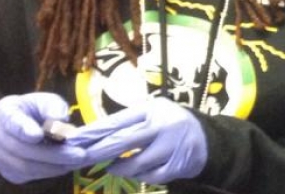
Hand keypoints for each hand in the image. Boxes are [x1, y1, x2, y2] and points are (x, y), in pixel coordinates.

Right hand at [0, 92, 90, 182]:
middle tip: (79, 154)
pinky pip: (28, 175)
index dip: (23, 130)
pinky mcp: (7, 171)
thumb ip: (53, 107)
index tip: (38, 135)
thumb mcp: (46, 101)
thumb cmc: (34, 110)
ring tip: (78, 161)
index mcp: (3, 112)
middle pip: (21, 149)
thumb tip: (60, 120)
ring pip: (25, 166)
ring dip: (54, 166)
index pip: (11, 122)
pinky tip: (67, 165)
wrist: (19, 123)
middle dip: (52, 154)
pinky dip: (50, 172)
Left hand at [70, 97, 206, 183]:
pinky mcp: (177, 165)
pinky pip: (150, 176)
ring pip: (135, 163)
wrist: (210, 139)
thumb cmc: (172, 124)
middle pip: (123, 141)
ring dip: (119, 168)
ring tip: (111, 167)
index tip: (74, 139)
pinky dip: (139, 176)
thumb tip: (94, 135)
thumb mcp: (154, 113)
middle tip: (80, 158)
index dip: (95, 131)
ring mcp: (171, 146)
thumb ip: (130, 122)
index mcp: (153, 109)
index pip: (118, 120)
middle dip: (98, 151)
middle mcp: (163, 125)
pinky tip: (133, 172)